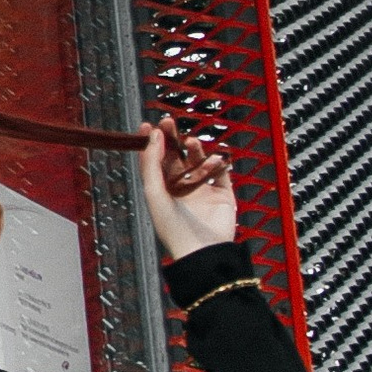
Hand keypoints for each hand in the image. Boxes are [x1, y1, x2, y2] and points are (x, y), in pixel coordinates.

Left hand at [138, 113, 236, 259]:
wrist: (202, 250)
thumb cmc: (172, 227)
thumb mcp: (154, 192)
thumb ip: (151, 164)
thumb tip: (151, 135)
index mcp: (162, 190)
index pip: (156, 161)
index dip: (152, 143)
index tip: (149, 125)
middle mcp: (182, 189)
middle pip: (177, 156)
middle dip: (173, 139)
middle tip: (169, 122)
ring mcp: (203, 191)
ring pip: (200, 161)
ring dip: (195, 150)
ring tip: (192, 143)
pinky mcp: (223, 195)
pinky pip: (221, 173)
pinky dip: (218, 163)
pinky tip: (214, 158)